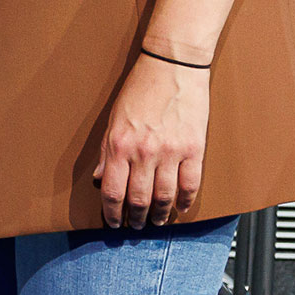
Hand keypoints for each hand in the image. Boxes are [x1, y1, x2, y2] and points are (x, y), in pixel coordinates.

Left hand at [96, 51, 210, 228]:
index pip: (112, 191)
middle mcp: (144, 152)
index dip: (112, 213)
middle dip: (135, 218)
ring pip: (164, 197)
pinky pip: (191, 184)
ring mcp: (171, 152)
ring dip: (159, 214)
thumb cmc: (141, 89)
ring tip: (156, 221)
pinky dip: (186, 201)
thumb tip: (100, 179)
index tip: (113, 222)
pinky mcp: (194, 148)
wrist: (172, 67)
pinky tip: (181, 208)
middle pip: (138, 199)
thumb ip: (107, 152)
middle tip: (135, 226)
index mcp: (120, 145)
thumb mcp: (114, 120)